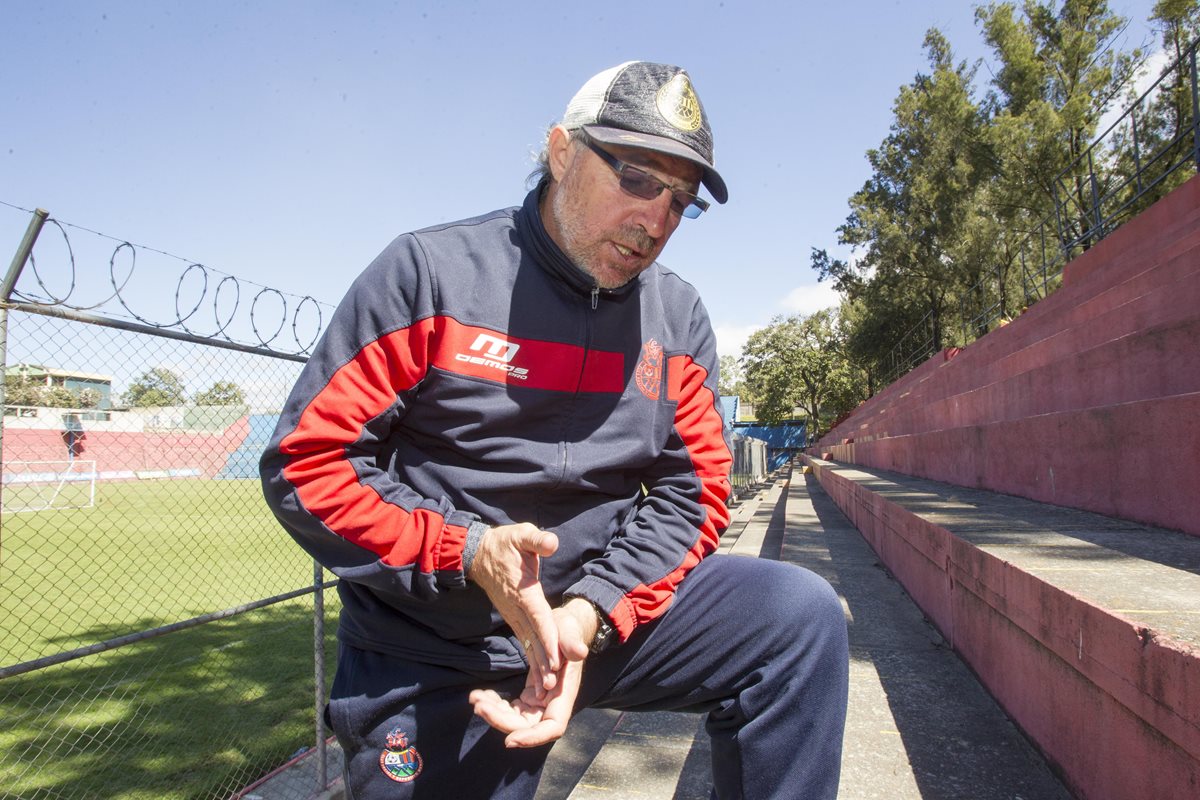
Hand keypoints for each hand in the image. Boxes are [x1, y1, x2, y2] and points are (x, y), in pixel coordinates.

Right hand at [467, 523, 560, 687]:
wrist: (477, 553)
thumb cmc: (503, 543)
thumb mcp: (521, 534)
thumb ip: (537, 540)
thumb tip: (551, 543)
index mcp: (523, 590)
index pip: (539, 617)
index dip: (548, 638)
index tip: (556, 659)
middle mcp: (517, 607)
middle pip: (534, 637)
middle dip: (544, 661)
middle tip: (552, 686)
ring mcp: (512, 613)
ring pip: (528, 642)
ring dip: (537, 665)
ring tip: (545, 688)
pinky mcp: (511, 616)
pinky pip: (524, 638)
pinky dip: (532, 656)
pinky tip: (538, 671)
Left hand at [469, 603, 594, 746]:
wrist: (561, 630)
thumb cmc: (568, 630)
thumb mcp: (571, 632)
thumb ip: (573, 643)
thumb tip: (579, 651)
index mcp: (565, 694)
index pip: (552, 727)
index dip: (533, 737)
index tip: (509, 740)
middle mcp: (552, 704)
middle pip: (527, 727)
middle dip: (502, 721)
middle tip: (479, 706)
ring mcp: (539, 703)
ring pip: (515, 721)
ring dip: (494, 714)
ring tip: (476, 698)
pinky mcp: (529, 697)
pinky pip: (510, 709)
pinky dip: (495, 705)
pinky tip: (482, 694)